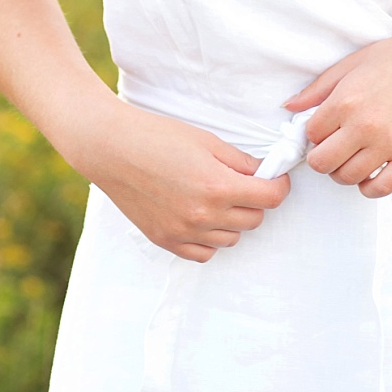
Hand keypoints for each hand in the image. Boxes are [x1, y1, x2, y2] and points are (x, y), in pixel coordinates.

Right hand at [78, 102, 291, 261]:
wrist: (112, 150)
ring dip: (233, 220)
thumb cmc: (158, 138)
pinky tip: (203, 218)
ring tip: (218, 198)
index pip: (270, 199)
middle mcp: (203, 216)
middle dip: (256, 201)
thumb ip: (241, 162)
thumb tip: (265, 174)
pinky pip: (203, 253)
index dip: (279, 186)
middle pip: (254, 220)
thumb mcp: (208, 142)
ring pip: (231, 238)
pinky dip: (210, 239)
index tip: (276, 179)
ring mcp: (183, 232)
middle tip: (244, 183)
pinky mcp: (165, 241)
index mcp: (217, 187)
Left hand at [285, 25, 391, 197]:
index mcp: (346, 99)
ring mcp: (389, 144)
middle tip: (337, 147)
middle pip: (322, 163)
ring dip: (344, 171)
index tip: (328, 129)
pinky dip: (369, 187)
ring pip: (346, 178)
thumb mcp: (355, 62)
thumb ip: (319, 87)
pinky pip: (380, 189)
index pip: (311, 134)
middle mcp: (364, 124)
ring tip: (355, 157)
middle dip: (324, 157)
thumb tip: (290, 107)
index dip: (316, 134)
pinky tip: (372, 172)